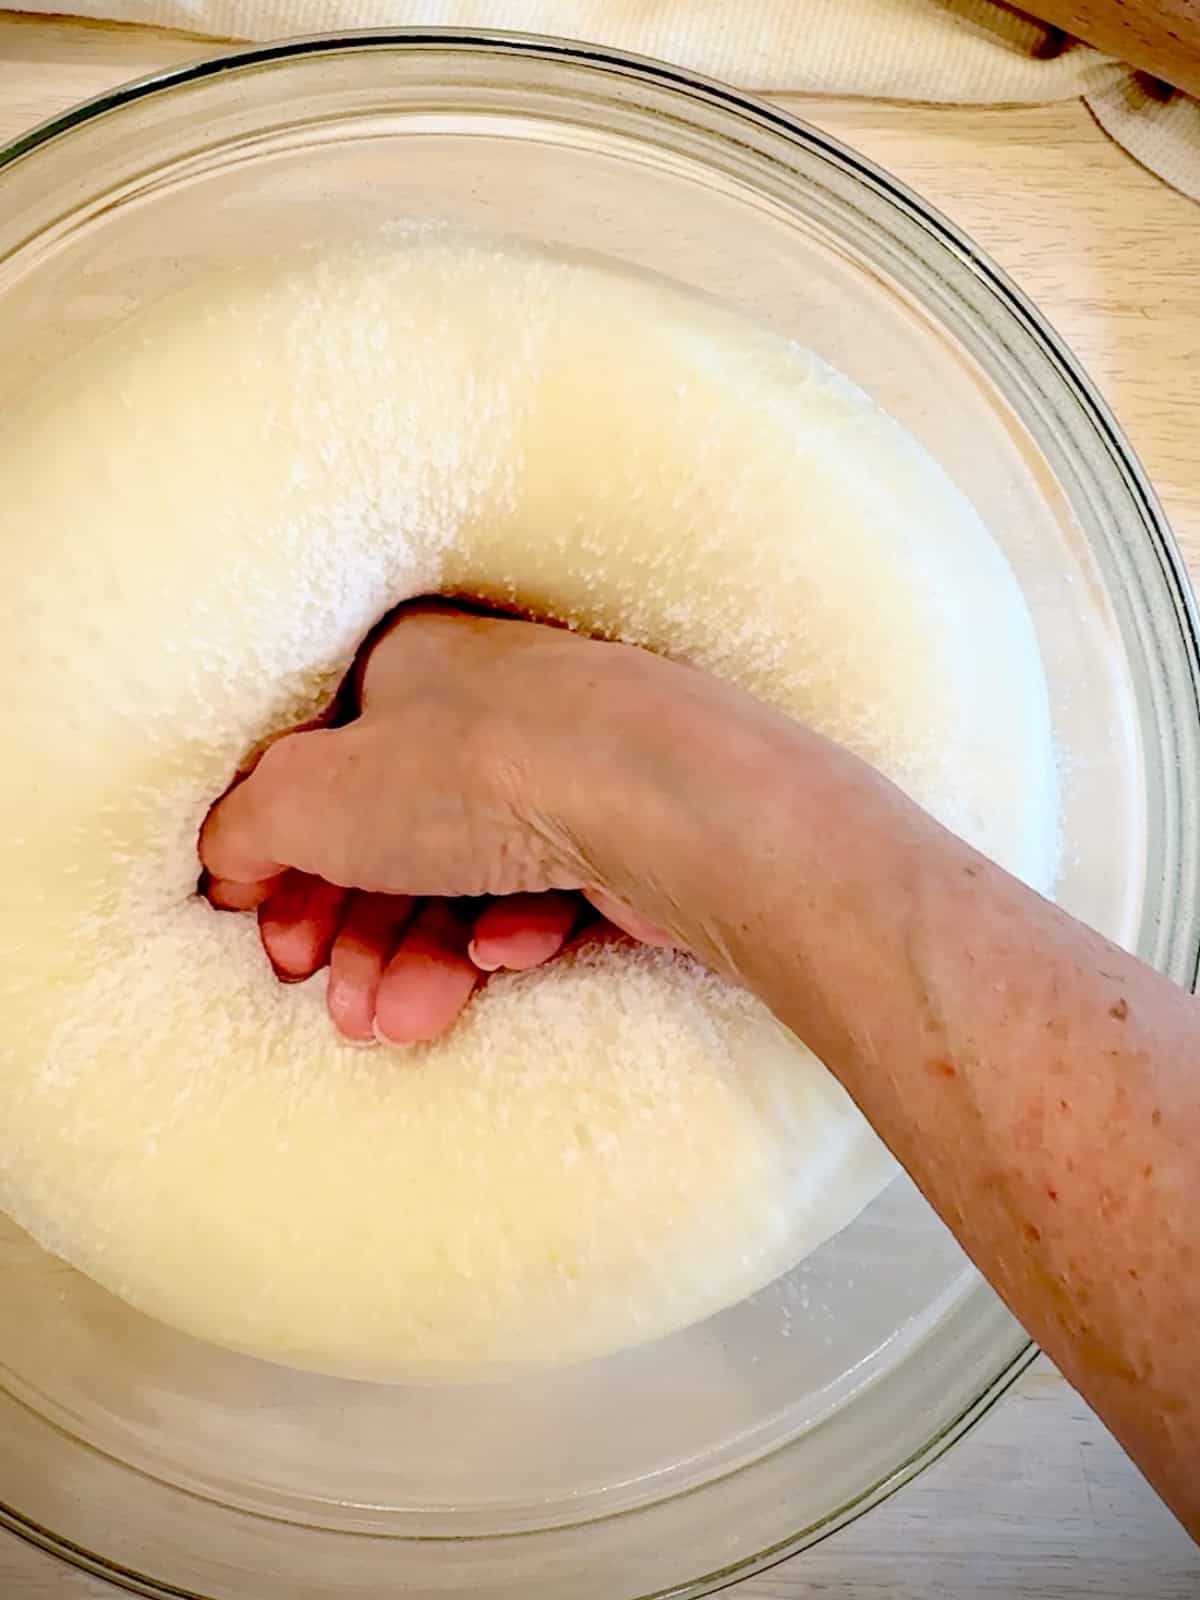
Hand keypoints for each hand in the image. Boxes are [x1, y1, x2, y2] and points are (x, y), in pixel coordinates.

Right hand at [200, 606, 673, 1044]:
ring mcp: (563, 766)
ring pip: (466, 877)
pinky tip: (505, 957)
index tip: (268, 938)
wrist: (660, 796)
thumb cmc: (478, 767)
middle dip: (355, 934)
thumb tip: (230, 859)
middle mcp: (487, 706)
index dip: (286, 860)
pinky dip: (512, 934)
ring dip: (421, 958)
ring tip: (402, 1020)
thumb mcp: (311, 794)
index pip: (321, 768)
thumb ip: (249, 825)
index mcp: (406, 666)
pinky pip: (544, 892)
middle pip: (392, 837)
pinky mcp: (621, 831)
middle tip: (335, 1005)